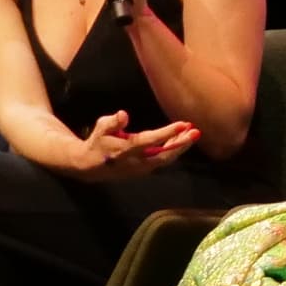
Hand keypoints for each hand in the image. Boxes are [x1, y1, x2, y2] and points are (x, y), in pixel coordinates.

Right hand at [66, 110, 200, 177]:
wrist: (89, 167)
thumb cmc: (98, 142)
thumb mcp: (100, 129)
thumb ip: (113, 122)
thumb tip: (123, 114)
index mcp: (125, 150)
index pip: (149, 141)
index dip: (167, 133)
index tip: (183, 124)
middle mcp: (136, 162)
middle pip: (164, 154)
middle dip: (181, 144)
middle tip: (196, 131)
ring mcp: (141, 169)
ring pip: (166, 159)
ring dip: (180, 146)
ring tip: (192, 132)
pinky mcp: (145, 170)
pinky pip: (163, 160)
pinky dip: (174, 150)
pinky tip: (181, 139)